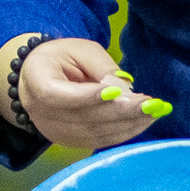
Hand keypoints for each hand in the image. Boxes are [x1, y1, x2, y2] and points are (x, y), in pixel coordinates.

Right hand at [0, 33, 168, 150]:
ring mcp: (53, 131)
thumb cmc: (63, 58)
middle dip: (120, 112)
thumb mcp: (81, 50)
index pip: (56, 96)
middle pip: (82, 118)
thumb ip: (101, 67)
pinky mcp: (69, 141)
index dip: (87, 97)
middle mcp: (40, 112)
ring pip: (94, 133)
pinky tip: (145, 121)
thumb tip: (125, 87)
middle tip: (150, 104)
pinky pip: (99, 141)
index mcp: (35, 82)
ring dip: (128, 124)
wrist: (42, 76)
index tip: (117, 92)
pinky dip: (124, 132)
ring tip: (154, 111)